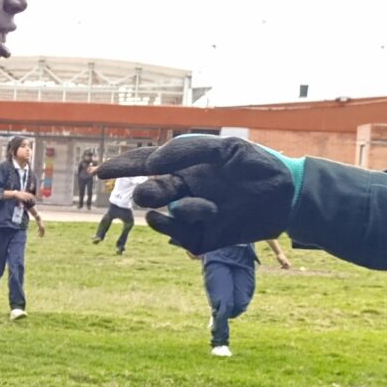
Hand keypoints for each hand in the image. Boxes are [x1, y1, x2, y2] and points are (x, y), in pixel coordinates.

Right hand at [96, 136, 296, 256]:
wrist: (288, 196)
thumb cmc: (259, 166)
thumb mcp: (225, 149)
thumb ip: (188, 149)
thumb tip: (152, 162)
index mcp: (184, 166)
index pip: (144, 165)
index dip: (121, 168)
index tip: (99, 173)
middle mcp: (183, 190)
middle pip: (147, 193)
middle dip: (147, 193)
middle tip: (155, 193)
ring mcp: (191, 215)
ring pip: (159, 216)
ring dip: (173, 211)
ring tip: (205, 206)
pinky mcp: (202, 238)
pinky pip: (177, 236)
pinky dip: (182, 227)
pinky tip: (206, 214)